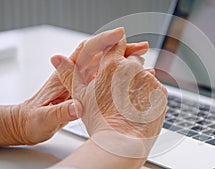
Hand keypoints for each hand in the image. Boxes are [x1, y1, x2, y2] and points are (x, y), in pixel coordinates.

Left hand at [0, 28, 131, 145]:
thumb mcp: (44, 118)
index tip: (120, 36)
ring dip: (128, 61)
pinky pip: (112, 79)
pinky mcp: (90, 91)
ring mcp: (85, 82)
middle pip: (103, 55)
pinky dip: (126, 77)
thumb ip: (60, 112)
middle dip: (123, 49)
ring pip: (110, 66)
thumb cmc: (34, 119)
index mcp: (64, 75)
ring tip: (144, 62)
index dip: (103, 41)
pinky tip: (138, 79)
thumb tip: (75, 108)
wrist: (30, 124)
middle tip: (142, 47)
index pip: (86, 50)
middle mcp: (77, 76)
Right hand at [52, 31, 167, 157]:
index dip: (117, 46)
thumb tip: (56, 58)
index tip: (118, 49)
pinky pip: (155, 89)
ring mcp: (149, 80)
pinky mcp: (161, 92)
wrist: (121, 142)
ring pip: (145, 75)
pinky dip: (150, 95)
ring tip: (129, 102)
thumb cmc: (99, 120)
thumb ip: (70, 73)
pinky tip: (140, 107)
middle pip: (134, 59)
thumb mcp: (80, 95)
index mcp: (112, 65)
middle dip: (129, 69)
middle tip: (120, 88)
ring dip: (140, 83)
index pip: (117, 43)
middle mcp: (133, 68)